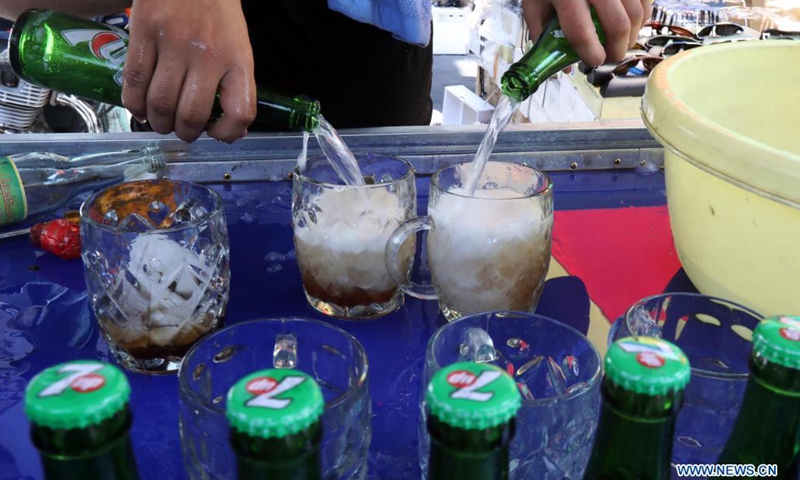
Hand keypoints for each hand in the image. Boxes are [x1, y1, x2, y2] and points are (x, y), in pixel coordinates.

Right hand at [122, 0, 256, 142]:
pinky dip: (134, 103)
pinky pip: (134, 80)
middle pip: (191, 115)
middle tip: (181, 131)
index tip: (217, 134)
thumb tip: (229, 127)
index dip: (228, 133)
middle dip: (185, 133)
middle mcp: (207, 55)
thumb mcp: (238, 45)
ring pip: (160, 103)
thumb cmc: (217, 11)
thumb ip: (234, 82)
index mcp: (238, 59)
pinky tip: (139, 107)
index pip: (240, 112)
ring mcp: (173, 43)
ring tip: (160, 121)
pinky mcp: (144, 32)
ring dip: (159, 122)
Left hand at [522, 0, 650, 66]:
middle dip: (617, 50)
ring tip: (621, 41)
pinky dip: (642, 13)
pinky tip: (630, 20)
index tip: (593, 61)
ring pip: (637, 12)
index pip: (581, 33)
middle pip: (618, 25)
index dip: (591, 54)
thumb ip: (543, 33)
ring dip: (632, 34)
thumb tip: (564, 66)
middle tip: (611, 57)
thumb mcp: (534, 3)